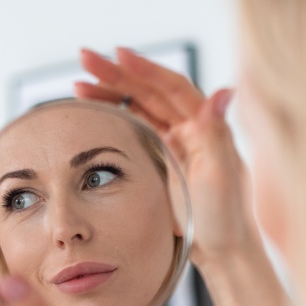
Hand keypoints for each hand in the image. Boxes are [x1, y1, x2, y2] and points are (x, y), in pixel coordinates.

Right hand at [74, 47, 261, 269]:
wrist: (222, 250)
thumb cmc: (226, 216)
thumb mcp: (222, 175)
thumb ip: (218, 133)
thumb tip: (225, 90)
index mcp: (205, 126)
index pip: (172, 88)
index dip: (146, 69)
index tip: (118, 54)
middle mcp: (191, 128)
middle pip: (150, 92)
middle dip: (118, 73)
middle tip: (84, 58)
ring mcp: (175, 143)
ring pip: (140, 107)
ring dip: (111, 92)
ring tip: (79, 83)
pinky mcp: (163, 160)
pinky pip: (136, 128)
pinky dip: (115, 116)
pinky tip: (94, 110)